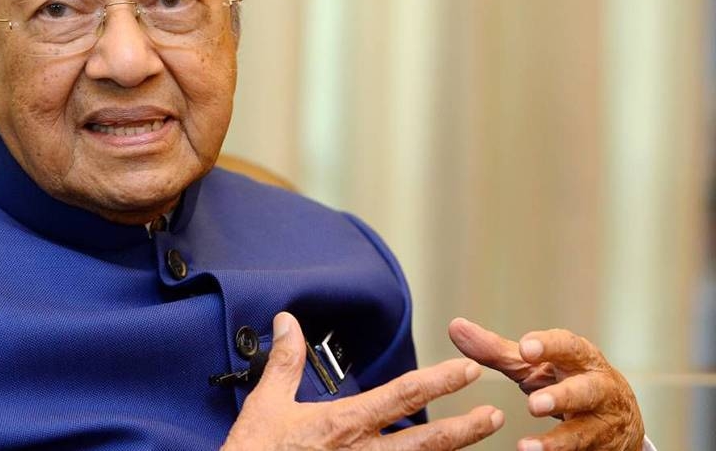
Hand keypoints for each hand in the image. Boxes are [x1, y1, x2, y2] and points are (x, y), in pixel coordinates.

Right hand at [221, 312, 503, 449]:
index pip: (401, 397)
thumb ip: (284, 362)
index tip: (466, 370)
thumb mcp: (266, 404)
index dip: (438, 382)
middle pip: (426, 441)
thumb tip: (288, 321)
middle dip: (464, 428)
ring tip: (482, 442)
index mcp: (343, 425)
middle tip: (495, 414)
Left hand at [448, 318, 643, 450]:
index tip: (525, 347)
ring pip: (584, 432)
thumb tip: (455, 327)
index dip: (549, 346)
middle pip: (585, 390)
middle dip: (562, 397)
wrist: (619, 417)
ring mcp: (602, 422)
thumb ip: (497, 350)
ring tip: (528, 447)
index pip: (568, 346)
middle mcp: (598, 387)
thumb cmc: (567, 379)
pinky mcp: (602, 448)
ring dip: (558, 441)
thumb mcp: (535, 364)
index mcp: (580, 358)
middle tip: (534, 403)